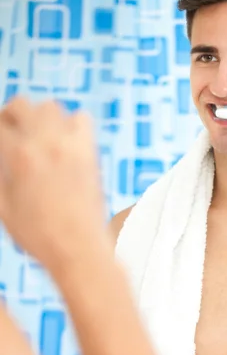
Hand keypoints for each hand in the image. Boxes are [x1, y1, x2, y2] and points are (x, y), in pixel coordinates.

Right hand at [0, 97, 108, 271]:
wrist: (79, 249)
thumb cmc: (40, 236)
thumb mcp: (3, 207)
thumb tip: (2, 160)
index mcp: (18, 156)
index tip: (0, 139)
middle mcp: (45, 144)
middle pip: (21, 105)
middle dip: (10, 116)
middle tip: (9, 132)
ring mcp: (71, 146)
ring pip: (51, 107)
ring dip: (39, 116)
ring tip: (36, 135)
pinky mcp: (91, 153)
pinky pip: (82, 120)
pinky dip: (70, 123)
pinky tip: (63, 141)